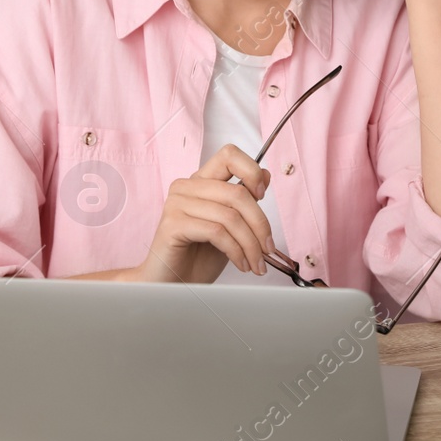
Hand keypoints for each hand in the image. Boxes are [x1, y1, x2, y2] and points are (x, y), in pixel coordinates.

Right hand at [134, 145, 273, 283]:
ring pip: (229, 216)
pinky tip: (240, 263)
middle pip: (237, 193)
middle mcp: (186, 187)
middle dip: (260, 224)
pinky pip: (216, 232)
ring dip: (250, 244)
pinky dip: (235, 251)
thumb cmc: (199, 257)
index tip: (262, 195)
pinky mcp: (173, 223)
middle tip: (268, 248)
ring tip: (256, 263)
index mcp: (201, 181)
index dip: (251, 171)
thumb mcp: (230, 227)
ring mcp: (177, 203)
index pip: (229, 155)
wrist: (174, 284)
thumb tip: (265, 175)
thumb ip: (244, 201)